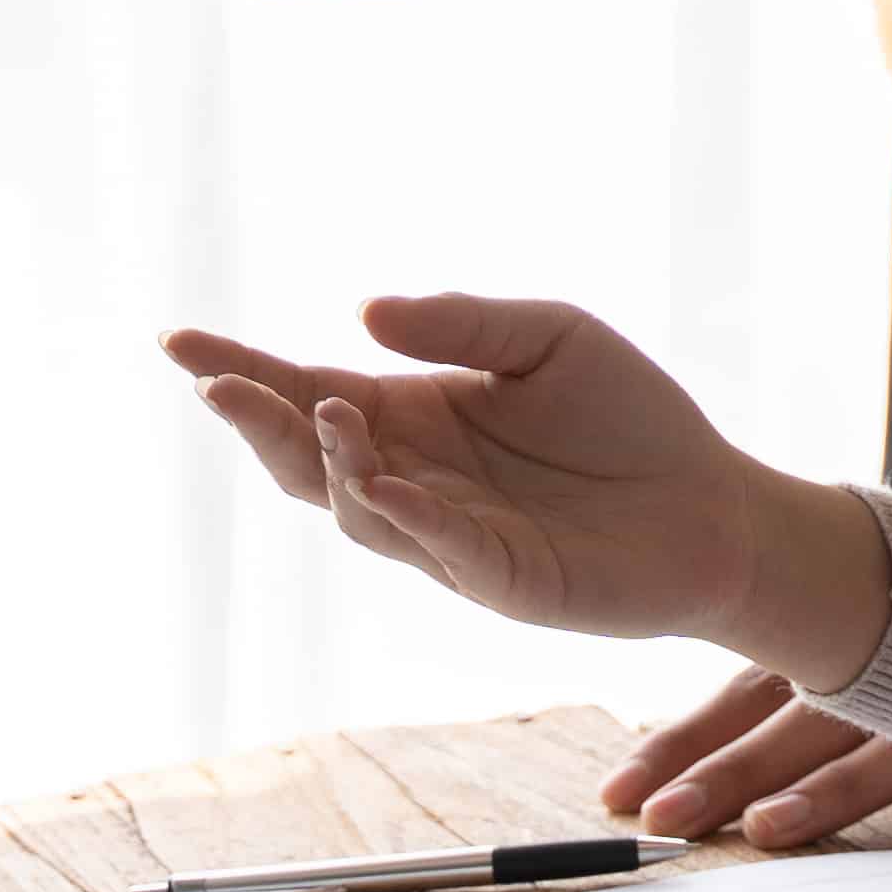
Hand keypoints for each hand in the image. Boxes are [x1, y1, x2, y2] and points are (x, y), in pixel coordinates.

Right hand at [172, 293, 891, 669]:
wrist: (716, 503)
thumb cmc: (630, 419)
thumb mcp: (549, 337)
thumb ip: (462, 322)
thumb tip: (364, 313)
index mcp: (414, 413)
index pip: (307, 390)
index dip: (241, 369)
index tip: (175, 340)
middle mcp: (415, 478)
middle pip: (306, 456)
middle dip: (256, 419)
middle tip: (214, 381)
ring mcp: (449, 536)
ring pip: (358, 509)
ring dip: (330, 461)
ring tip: (323, 409)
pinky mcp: (501, 579)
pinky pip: (439, 549)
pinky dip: (407, 516)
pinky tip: (384, 479)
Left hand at [607, 662, 891, 848]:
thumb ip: (827, 691)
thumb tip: (731, 762)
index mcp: (864, 641)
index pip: (758, 684)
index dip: (690, 736)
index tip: (624, 788)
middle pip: (807, 718)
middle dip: (730, 770)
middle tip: (662, 820)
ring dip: (832, 790)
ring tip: (769, 829)